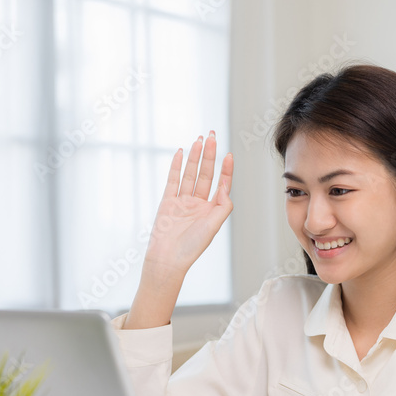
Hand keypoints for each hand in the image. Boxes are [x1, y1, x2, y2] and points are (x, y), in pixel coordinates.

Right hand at [143, 132, 233, 278]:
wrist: (167, 259)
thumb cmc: (191, 247)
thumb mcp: (213, 226)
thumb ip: (222, 206)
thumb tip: (225, 186)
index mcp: (211, 210)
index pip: (221, 184)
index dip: (225, 169)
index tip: (228, 154)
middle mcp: (198, 203)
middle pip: (205, 174)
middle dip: (209, 155)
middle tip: (212, 136)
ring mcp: (182, 201)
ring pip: (190, 174)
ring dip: (195, 157)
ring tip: (199, 139)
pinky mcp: (167, 201)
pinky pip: (173, 180)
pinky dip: (176, 166)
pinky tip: (181, 152)